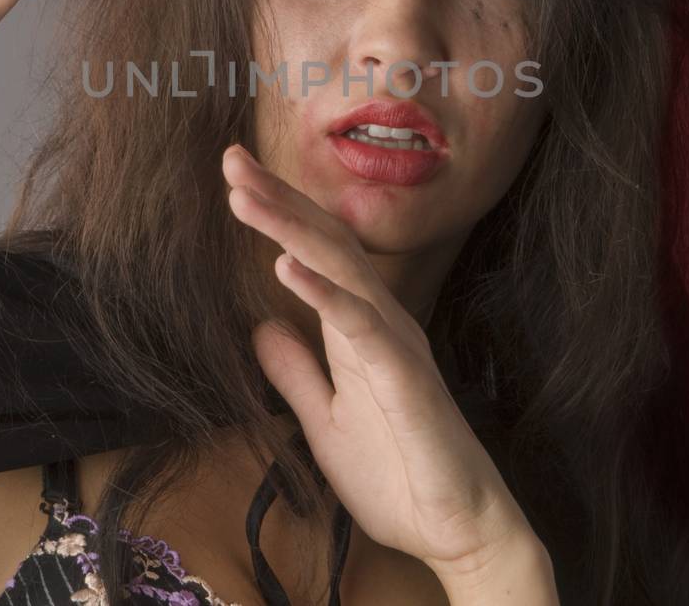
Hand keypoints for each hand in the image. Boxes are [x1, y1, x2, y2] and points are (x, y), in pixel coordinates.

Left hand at [221, 143, 539, 583]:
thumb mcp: (325, 421)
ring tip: (245, 197)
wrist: (456, 530)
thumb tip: (262, 326)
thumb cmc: (401, 476)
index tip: (234, 176)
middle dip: (278, 200)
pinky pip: (358, 326)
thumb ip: (297, 372)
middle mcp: (380, 322)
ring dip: (289, 230)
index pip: (315, 255)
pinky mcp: (403, 377)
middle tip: (231, 159)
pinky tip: (284, 268)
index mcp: (361, 329)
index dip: (278, 213)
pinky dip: (321, 293)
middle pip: (325, 244)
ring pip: (340, 269)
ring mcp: (394, 345)